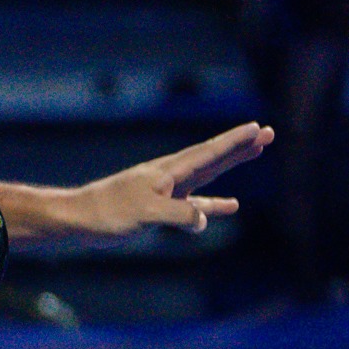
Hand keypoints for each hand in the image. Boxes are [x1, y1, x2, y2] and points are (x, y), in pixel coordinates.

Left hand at [70, 122, 273, 236]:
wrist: (80, 219)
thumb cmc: (109, 213)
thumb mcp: (145, 214)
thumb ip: (176, 215)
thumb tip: (203, 220)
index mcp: (169, 172)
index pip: (208, 153)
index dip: (234, 142)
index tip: (257, 128)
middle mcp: (171, 176)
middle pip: (214, 157)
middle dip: (241, 146)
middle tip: (268, 133)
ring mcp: (167, 191)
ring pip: (208, 175)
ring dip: (232, 165)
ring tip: (256, 152)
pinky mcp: (161, 208)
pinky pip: (195, 205)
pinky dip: (213, 205)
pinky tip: (231, 206)